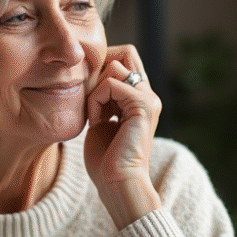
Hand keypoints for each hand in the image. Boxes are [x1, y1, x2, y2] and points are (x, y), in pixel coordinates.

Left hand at [83, 44, 162, 228]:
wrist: (117, 183)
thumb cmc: (105, 161)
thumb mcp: (101, 122)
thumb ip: (102, 100)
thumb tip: (91, 80)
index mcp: (140, 99)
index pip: (123, 60)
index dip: (100, 70)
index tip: (87, 98)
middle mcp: (148, 95)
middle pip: (125, 53)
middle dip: (99, 71)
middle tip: (89, 101)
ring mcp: (148, 99)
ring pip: (115, 67)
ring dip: (95, 89)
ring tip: (93, 116)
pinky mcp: (143, 105)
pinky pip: (111, 84)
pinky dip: (95, 100)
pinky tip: (95, 122)